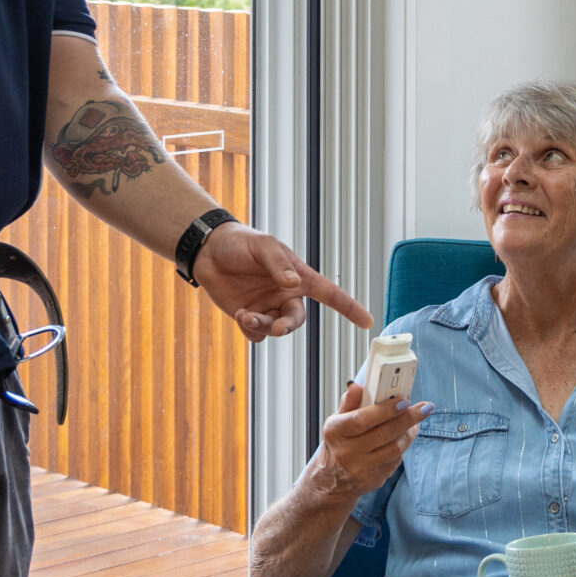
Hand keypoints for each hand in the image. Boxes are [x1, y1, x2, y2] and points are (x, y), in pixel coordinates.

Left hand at [193, 223, 375, 338]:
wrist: (208, 251)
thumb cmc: (241, 242)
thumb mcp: (263, 245)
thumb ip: (279, 265)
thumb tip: (294, 284)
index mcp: (298, 276)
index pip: (330, 293)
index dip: (350, 307)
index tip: (368, 321)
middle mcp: (285, 294)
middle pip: (297, 320)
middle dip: (288, 326)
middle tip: (277, 328)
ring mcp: (267, 307)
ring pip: (275, 330)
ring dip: (264, 327)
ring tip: (247, 316)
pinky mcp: (248, 316)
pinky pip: (256, 334)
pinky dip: (250, 329)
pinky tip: (241, 315)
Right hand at [306, 382, 427, 503]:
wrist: (333, 479)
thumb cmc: (339, 443)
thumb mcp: (338, 420)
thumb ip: (349, 402)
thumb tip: (357, 386)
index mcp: (335, 432)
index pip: (361, 419)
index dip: (385, 410)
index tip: (403, 400)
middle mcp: (346, 452)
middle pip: (384, 433)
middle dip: (408, 418)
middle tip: (424, 408)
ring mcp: (360, 469)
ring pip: (394, 448)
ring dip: (408, 433)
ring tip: (415, 421)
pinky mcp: (373, 480)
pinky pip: (395, 461)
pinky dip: (402, 447)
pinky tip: (404, 438)